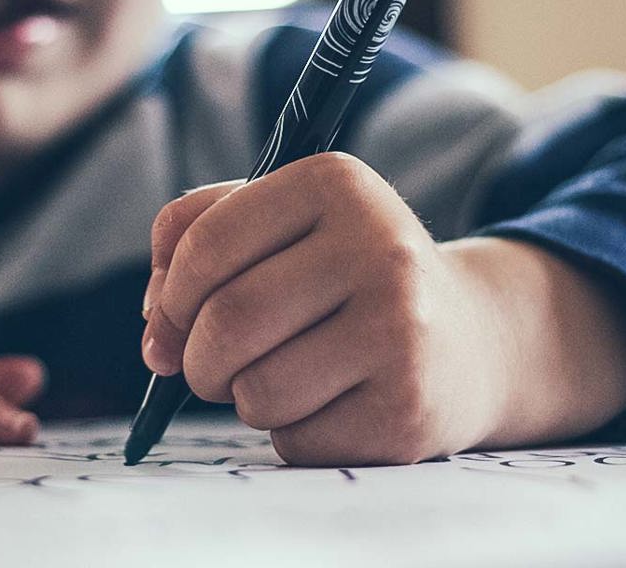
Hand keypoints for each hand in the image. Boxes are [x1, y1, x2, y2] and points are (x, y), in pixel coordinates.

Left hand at [141, 153, 625, 466]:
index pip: (205, 244)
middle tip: (211, 364)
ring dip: (244, 398)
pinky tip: (332, 404)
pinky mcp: (406, 412)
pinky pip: (295, 441)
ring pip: (255, 391)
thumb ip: (194, 241)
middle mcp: (380, 249)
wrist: (470, 341)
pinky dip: (292, 433)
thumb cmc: (346, 277)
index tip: (176, 314)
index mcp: (337, 183)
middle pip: (227, 322)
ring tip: (283, 377)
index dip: (169, 294)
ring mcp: (401, 333)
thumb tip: (154, 331)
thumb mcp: (283, 224)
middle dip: (197, 358)